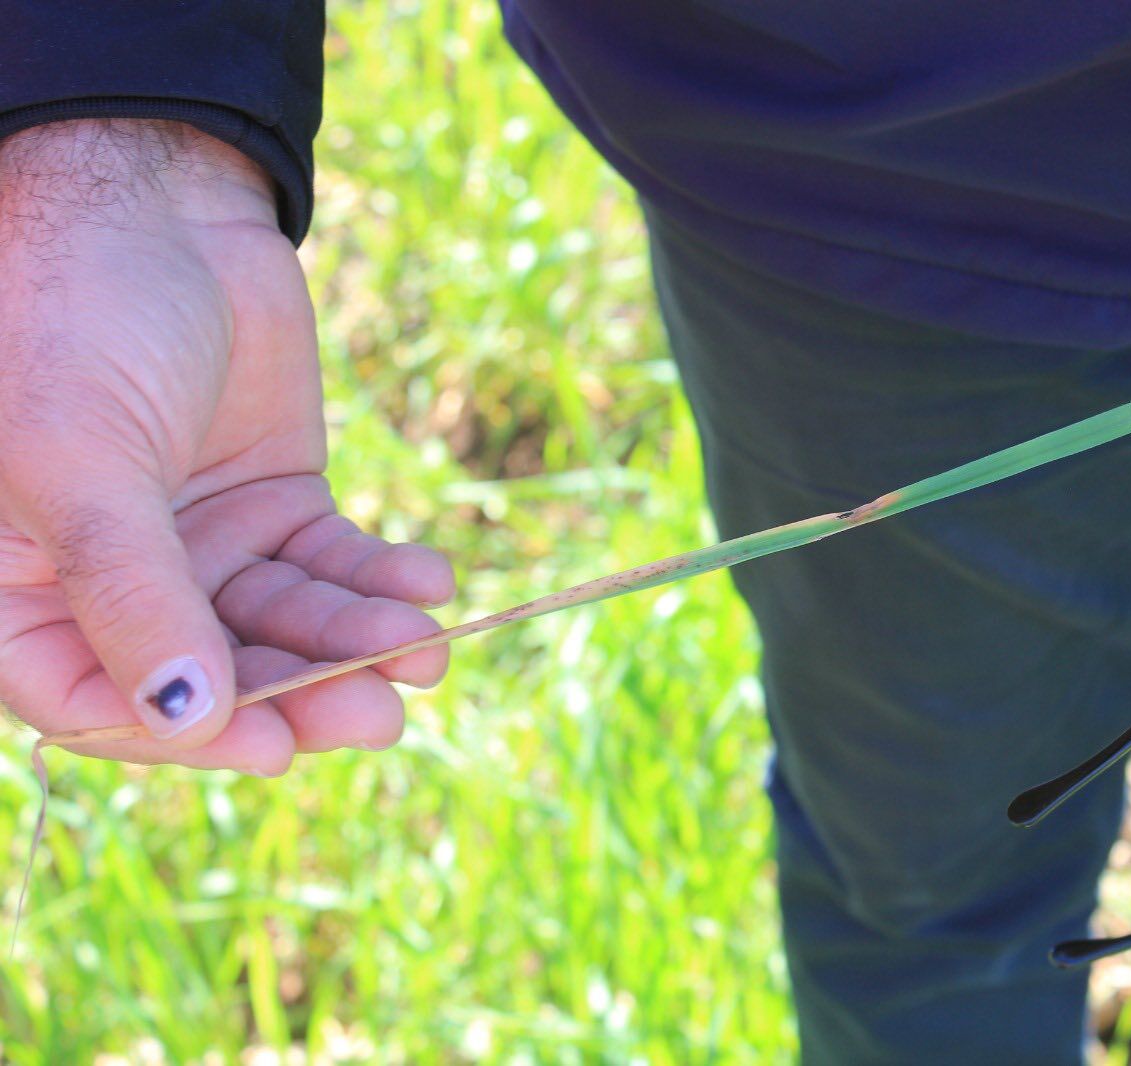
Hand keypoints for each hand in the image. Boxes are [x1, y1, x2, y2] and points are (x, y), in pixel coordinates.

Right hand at [0, 120, 454, 773]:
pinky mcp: (279, 503)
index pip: (102, 705)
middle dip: (301, 695)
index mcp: (24, 591)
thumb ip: (130, 590)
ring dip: (358, 643)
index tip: (277, 747)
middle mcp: (116, 584)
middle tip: (382, 711)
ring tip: (426, 647)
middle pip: (217, 680)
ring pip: (286, 629)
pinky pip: (334, 566)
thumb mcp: (78, 460)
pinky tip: (430, 583)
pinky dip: (382, 581)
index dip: (192, 737)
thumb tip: (184, 718)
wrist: (150, 202)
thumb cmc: (71, 318)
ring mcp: (204, 547)